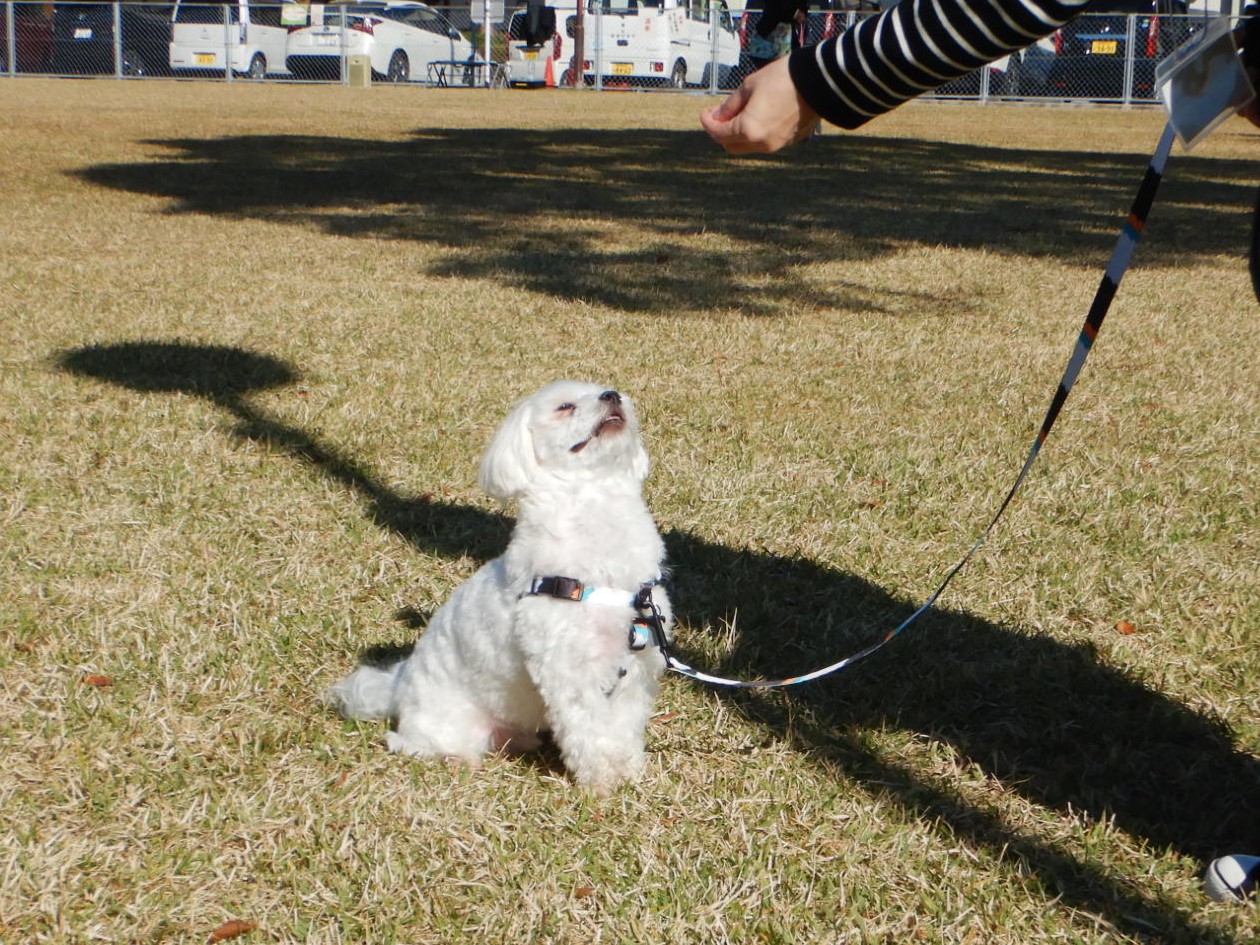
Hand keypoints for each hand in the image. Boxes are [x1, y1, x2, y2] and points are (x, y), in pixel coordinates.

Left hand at [699, 56, 820, 153]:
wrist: (820, 82)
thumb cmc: (783, 78)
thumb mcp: (750, 86)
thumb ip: (731, 105)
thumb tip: (719, 116)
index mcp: (748, 130)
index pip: (719, 134)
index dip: (708, 123)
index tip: (705, 113)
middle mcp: (761, 144)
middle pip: (731, 146)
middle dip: (721, 132)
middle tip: (719, 115)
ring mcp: (776, 145)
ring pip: (748, 146)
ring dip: (739, 134)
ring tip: (739, 113)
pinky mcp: (788, 141)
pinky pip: (764, 142)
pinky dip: (755, 133)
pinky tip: (757, 116)